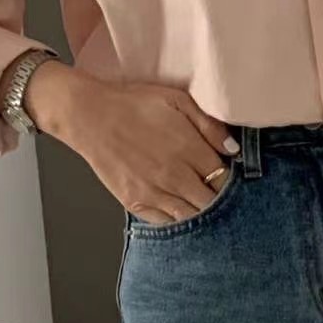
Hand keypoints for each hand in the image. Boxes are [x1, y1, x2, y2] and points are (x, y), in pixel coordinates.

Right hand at [27, 63, 238, 226]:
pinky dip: (176, 219)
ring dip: (200, 213)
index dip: (231, 180)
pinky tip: (179, 209)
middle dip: (220, 200)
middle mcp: (175, 176)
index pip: (225, 178)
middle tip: (217, 192)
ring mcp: (155, 193)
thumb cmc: (133, 104)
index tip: (228, 175)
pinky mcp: (135, 202)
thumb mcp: (178, 100)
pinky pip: (166, 222)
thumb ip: (209, 125)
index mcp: (190, 150)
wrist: (89, 115)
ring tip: (200, 202)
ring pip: (191, 217)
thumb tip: (233, 149)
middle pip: (212, 203)